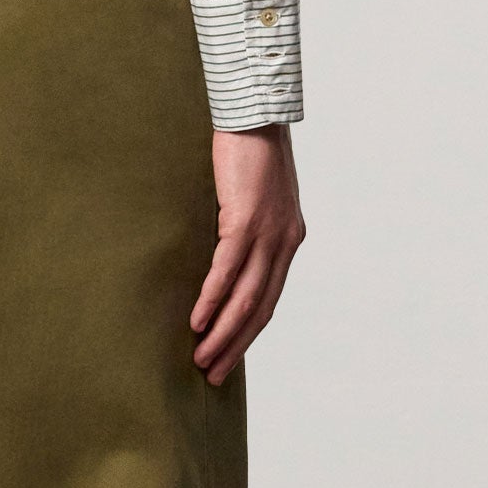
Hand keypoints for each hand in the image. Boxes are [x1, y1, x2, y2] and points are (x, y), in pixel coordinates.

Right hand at [191, 126, 305, 384]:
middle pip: (261, 308)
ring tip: (201, 357)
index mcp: (289, 240)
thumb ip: (245, 230)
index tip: (228, 359)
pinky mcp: (247, 219)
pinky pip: (228, 270)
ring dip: (223, 332)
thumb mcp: (253, 198)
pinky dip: (213, 299)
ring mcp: (268, 232)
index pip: (269, 299)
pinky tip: (197, 321)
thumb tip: (222, 259)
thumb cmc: (248, 152)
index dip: (248, 333)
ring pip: (246, 296)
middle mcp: (285, 241)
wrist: (254, 112)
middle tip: (212, 374)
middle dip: (236, 345)